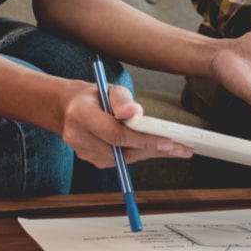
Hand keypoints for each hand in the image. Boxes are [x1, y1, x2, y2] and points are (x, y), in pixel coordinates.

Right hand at [61, 82, 192, 167]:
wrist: (70, 109)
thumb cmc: (95, 97)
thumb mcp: (110, 89)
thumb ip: (123, 100)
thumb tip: (135, 112)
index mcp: (80, 115)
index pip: (115, 134)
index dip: (142, 140)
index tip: (167, 141)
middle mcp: (78, 137)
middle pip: (121, 150)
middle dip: (153, 149)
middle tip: (180, 148)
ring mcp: (84, 152)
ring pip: (124, 158)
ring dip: (149, 153)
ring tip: (175, 149)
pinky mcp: (93, 160)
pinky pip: (121, 161)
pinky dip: (139, 154)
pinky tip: (156, 149)